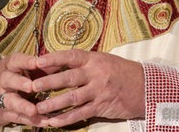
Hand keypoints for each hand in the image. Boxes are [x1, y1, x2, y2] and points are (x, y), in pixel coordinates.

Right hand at [0, 53, 47, 130]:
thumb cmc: (7, 80)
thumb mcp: (18, 70)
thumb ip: (38, 67)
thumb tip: (60, 63)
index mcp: (7, 67)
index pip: (15, 61)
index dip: (25, 61)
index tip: (37, 62)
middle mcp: (3, 82)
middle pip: (8, 80)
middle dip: (19, 82)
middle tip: (31, 86)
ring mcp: (2, 99)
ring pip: (11, 101)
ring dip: (23, 106)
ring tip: (34, 110)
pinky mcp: (5, 113)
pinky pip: (18, 117)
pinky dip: (30, 120)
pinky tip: (43, 121)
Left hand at [31, 50, 145, 127]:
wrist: (147, 87)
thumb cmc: (122, 72)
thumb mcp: (105, 61)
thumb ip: (84, 64)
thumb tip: (58, 66)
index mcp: (95, 60)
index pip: (71, 56)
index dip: (54, 58)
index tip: (38, 61)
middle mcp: (96, 74)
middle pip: (68, 77)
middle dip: (48, 82)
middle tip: (32, 86)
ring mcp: (99, 91)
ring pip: (72, 98)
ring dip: (53, 104)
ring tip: (38, 108)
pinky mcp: (102, 106)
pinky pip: (81, 113)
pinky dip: (66, 118)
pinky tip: (54, 122)